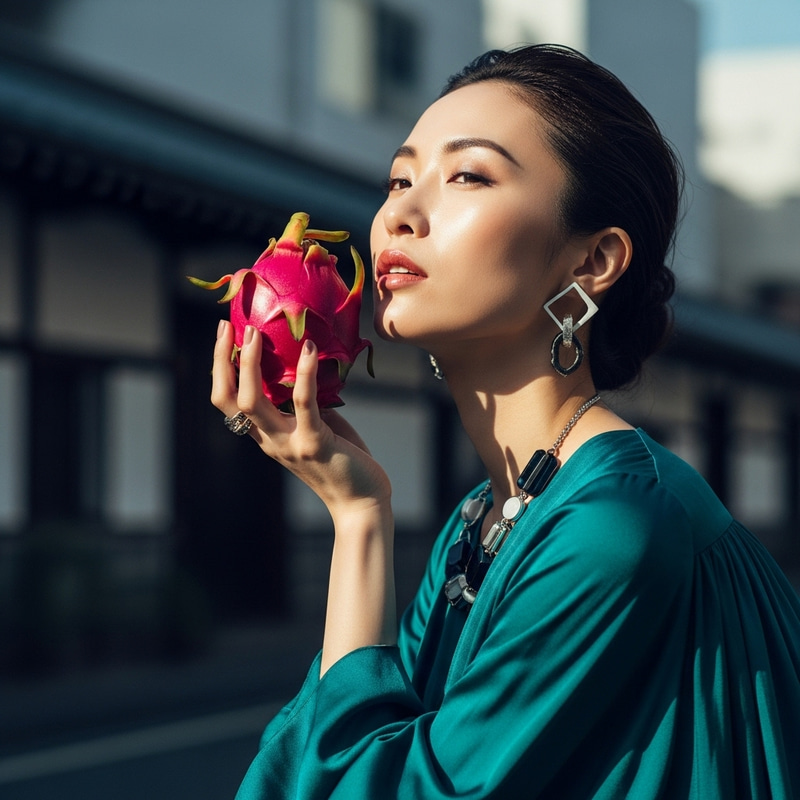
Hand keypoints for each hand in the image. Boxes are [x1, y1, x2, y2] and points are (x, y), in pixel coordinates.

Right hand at [211, 321, 391, 521]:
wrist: (361, 502)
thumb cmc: (343, 460)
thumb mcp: (316, 426)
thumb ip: (304, 402)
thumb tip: (307, 363)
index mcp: (265, 435)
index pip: (227, 400)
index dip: (219, 366)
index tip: (225, 333)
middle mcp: (269, 440)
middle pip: (230, 399)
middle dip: (223, 360)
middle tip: (231, 327)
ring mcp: (289, 444)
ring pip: (253, 402)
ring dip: (249, 364)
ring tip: (255, 333)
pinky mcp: (314, 444)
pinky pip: (304, 403)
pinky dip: (304, 373)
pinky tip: (309, 348)